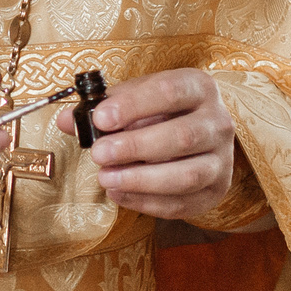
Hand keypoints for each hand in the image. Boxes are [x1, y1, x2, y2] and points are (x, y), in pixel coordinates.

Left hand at [85, 68, 248, 220]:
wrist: (202, 136)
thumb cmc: (163, 113)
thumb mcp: (138, 98)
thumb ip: (105, 107)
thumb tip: (67, 121)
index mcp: (199, 88)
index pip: (170, 92)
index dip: (134, 105)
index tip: (101, 119)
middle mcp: (218, 122)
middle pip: (182, 137)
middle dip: (135, 147)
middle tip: (99, 153)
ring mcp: (222, 159)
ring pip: (187, 175)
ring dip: (142, 179)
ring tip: (106, 177)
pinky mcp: (216, 190)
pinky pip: (182, 202)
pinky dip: (147, 201)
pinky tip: (119, 192)